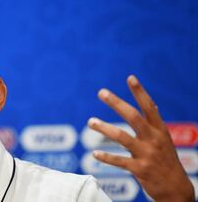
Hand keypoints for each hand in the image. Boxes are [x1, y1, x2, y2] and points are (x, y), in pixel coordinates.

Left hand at [88, 75, 194, 201]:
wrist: (176, 189)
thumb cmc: (166, 161)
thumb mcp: (164, 140)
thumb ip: (154, 124)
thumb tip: (151, 105)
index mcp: (160, 130)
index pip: (149, 107)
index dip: (140, 92)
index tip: (130, 77)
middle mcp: (153, 139)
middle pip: (133, 116)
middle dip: (116, 103)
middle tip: (102, 92)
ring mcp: (147, 154)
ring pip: (121, 137)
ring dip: (104, 128)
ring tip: (90, 121)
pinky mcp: (140, 169)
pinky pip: (119, 161)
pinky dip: (106, 157)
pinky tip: (94, 154)